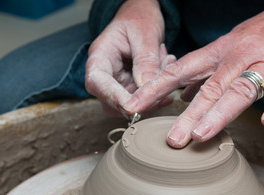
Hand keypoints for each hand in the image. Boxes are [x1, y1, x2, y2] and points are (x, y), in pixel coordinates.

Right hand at [85, 0, 174, 116]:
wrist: (143, 17)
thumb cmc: (139, 18)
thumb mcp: (145, 34)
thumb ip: (145, 60)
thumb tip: (145, 85)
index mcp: (99, 57)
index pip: (97, 83)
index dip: (113, 98)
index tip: (134, 107)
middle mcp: (105, 74)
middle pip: (112, 102)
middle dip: (140, 100)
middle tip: (163, 84)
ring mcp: (118, 83)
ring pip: (131, 105)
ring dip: (153, 94)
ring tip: (166, 63)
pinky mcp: (130, 88)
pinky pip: (143, 100)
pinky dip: (158, 91)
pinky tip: (166, 70)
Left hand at [124, 5, 263, 147]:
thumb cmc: (254, 38)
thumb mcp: (222, 51)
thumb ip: (202, 75)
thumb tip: (181, 96)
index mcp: (216, 54)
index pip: (180, 71)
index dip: (156, 89)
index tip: (135, 106)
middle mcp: (236, 59)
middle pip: (209, 88)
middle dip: (188, 114)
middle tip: (173, 139)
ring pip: (240, 90)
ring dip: (220, 113)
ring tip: (201, 134)